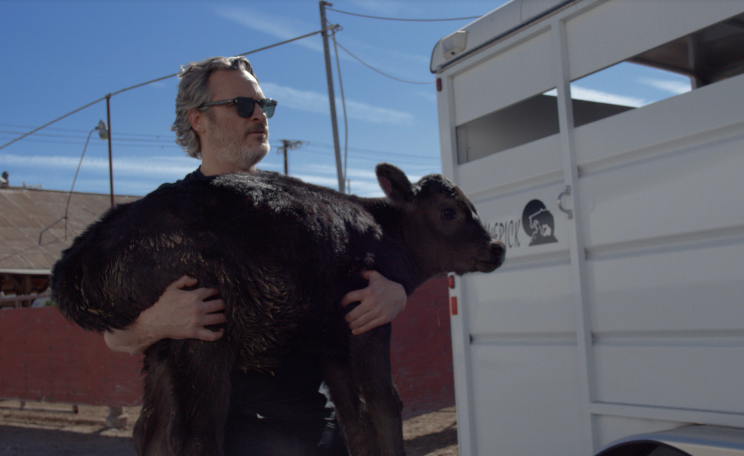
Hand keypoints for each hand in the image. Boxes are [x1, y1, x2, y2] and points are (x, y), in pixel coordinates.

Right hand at [104, 275, 225, 353]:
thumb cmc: (162, 304)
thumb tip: (196, 280)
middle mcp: (198, 308)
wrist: (154, 322)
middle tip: (223, 305)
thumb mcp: (171, 288)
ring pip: (219, 318)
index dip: (217, 292)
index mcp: (193, 296)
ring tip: (224, 316)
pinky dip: (219, 333)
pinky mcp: (195, 332)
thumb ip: (184, 280)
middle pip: (220, 304)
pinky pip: (212, 335)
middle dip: (223, 304)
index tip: (217, 293)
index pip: (212, 291)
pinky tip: (221, 330)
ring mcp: (198, 321)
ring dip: (223, 317)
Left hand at [340, 270, 406, 334]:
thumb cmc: (386, 285)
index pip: (350, 297)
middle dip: (347, 317)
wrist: (400, 295)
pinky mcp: (383, 319)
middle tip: (346, 318)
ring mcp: (377, 312)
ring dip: (352, 324)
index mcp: (368, 292)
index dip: (343, 302)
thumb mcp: (376, 276)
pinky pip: (368, 326)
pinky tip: (354, 331)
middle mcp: (371, 302)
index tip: (342, 305)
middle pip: (353, 314)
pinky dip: (359, 330)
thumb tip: (358, 272)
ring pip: (359, 322)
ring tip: (350, 324)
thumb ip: (366, 273)